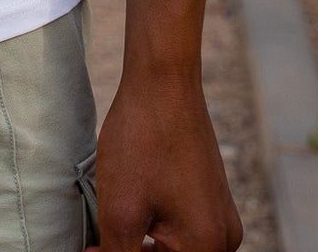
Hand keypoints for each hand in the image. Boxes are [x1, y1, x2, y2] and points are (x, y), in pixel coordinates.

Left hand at [95, 69, 242, 249]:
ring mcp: (221, 215)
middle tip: (96, 245)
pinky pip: (184, 229)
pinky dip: (154, 230)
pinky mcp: (212, 197)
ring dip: (142, 246)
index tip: (93, 250)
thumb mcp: (121, 212)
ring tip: (107, 232)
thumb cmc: (142, 141)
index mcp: (206, 247)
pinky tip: (129, 213)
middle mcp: (224, 238)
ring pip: (175, 249)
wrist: (164, 81)